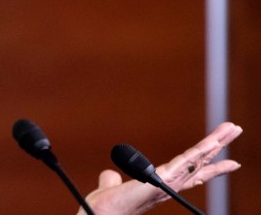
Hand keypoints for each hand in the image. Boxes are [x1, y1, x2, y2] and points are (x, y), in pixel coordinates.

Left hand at [80, 122, 241, 214]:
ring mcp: (169, 183)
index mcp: (162, 184)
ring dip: (215, 143)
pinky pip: (185, 162)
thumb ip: (113, 179)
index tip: (228, 160)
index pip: (191, 172)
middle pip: (200, 162)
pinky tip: (212, 142)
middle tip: (234, 131)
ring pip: (197, 159)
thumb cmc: (108, 205)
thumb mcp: (113, 186)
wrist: (101, 212)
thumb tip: (110, 174)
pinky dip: (200, 152)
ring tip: (231, 129)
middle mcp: (170, 185)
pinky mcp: (163, 179)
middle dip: (218, 146)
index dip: (209, 166)